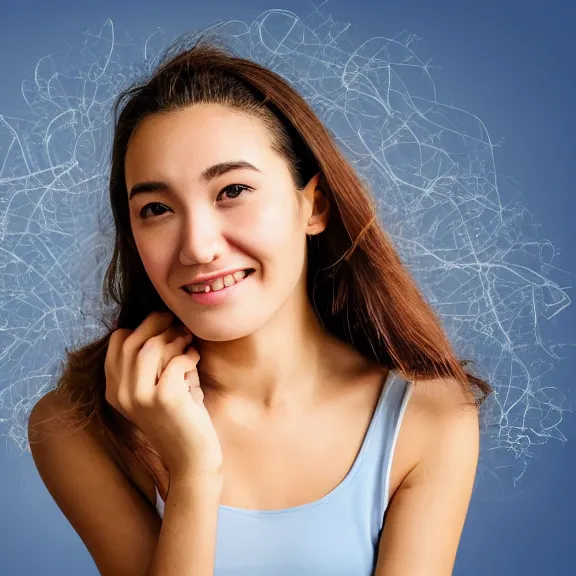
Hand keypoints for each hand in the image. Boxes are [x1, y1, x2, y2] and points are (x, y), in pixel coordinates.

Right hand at [104, 311, 222, 479]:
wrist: (192, 459)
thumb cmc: (180, 419)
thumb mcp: (156, 390)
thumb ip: (150, 364)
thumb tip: (161, 323)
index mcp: (115, 391)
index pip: (117, 343)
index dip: (141, 326)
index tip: (161, 322)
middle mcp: (122, 394)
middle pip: (133, 340)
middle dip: (158, 325)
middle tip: (178, 323)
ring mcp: (141, 397)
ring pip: (152, 347)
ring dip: (175, 338)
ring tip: (188, 341)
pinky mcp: (165, 398)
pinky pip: (177, 361)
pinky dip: (189, 354)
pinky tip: (195, 358)